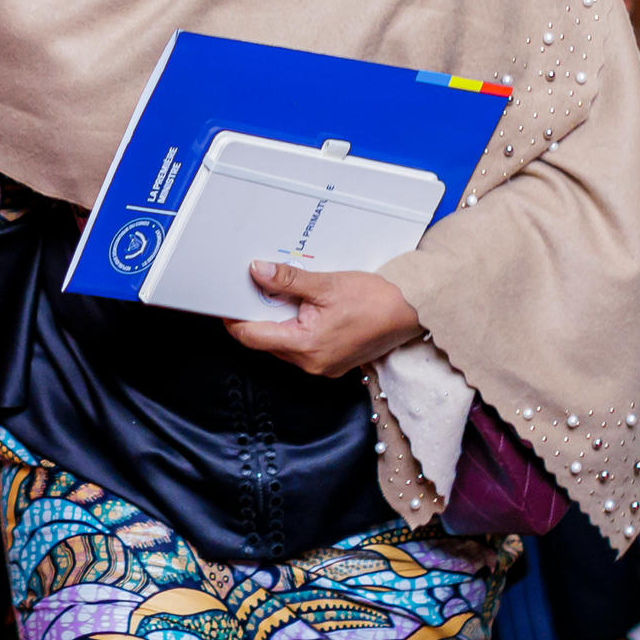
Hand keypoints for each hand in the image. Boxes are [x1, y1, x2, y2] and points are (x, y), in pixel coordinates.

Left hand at [225, 264, 423, 376]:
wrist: (412, 311)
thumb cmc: (376, 300)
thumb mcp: (325, 284)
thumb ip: (288, 280)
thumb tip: (258, 272)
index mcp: (305, 347)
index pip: (252, 336)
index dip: (234, 318)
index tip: (227, 300)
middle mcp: (311, 364)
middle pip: (266, 341)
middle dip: (259, 315)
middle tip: (259, 288)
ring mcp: (322, 366)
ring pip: (284, 343)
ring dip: (280, 321)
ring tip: (288, 296)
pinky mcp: (332, 362)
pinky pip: (302, 346)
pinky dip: (297, 327)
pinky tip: (306, 308)